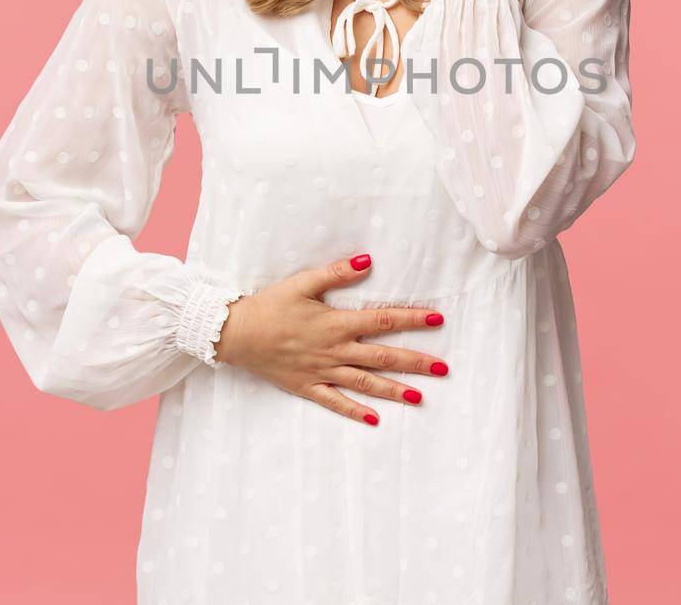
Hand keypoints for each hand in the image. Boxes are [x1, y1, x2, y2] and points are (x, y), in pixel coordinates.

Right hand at [211, 253, 448, 425]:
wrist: (236, 334)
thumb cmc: (269, 305)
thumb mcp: (302, 282)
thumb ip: (337, 272)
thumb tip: (367, 260)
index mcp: (337, 323)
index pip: (383, 320)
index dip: (412, 319)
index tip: (438, 319)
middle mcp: (335, 350)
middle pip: (383, 356)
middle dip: (416, 362)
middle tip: (444, 368)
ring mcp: (322, 371)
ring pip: (366, 382)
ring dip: (394, 390)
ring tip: (420, 397)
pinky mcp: (307, 386)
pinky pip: (336, 402)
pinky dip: (356, 411)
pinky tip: (376, 420)